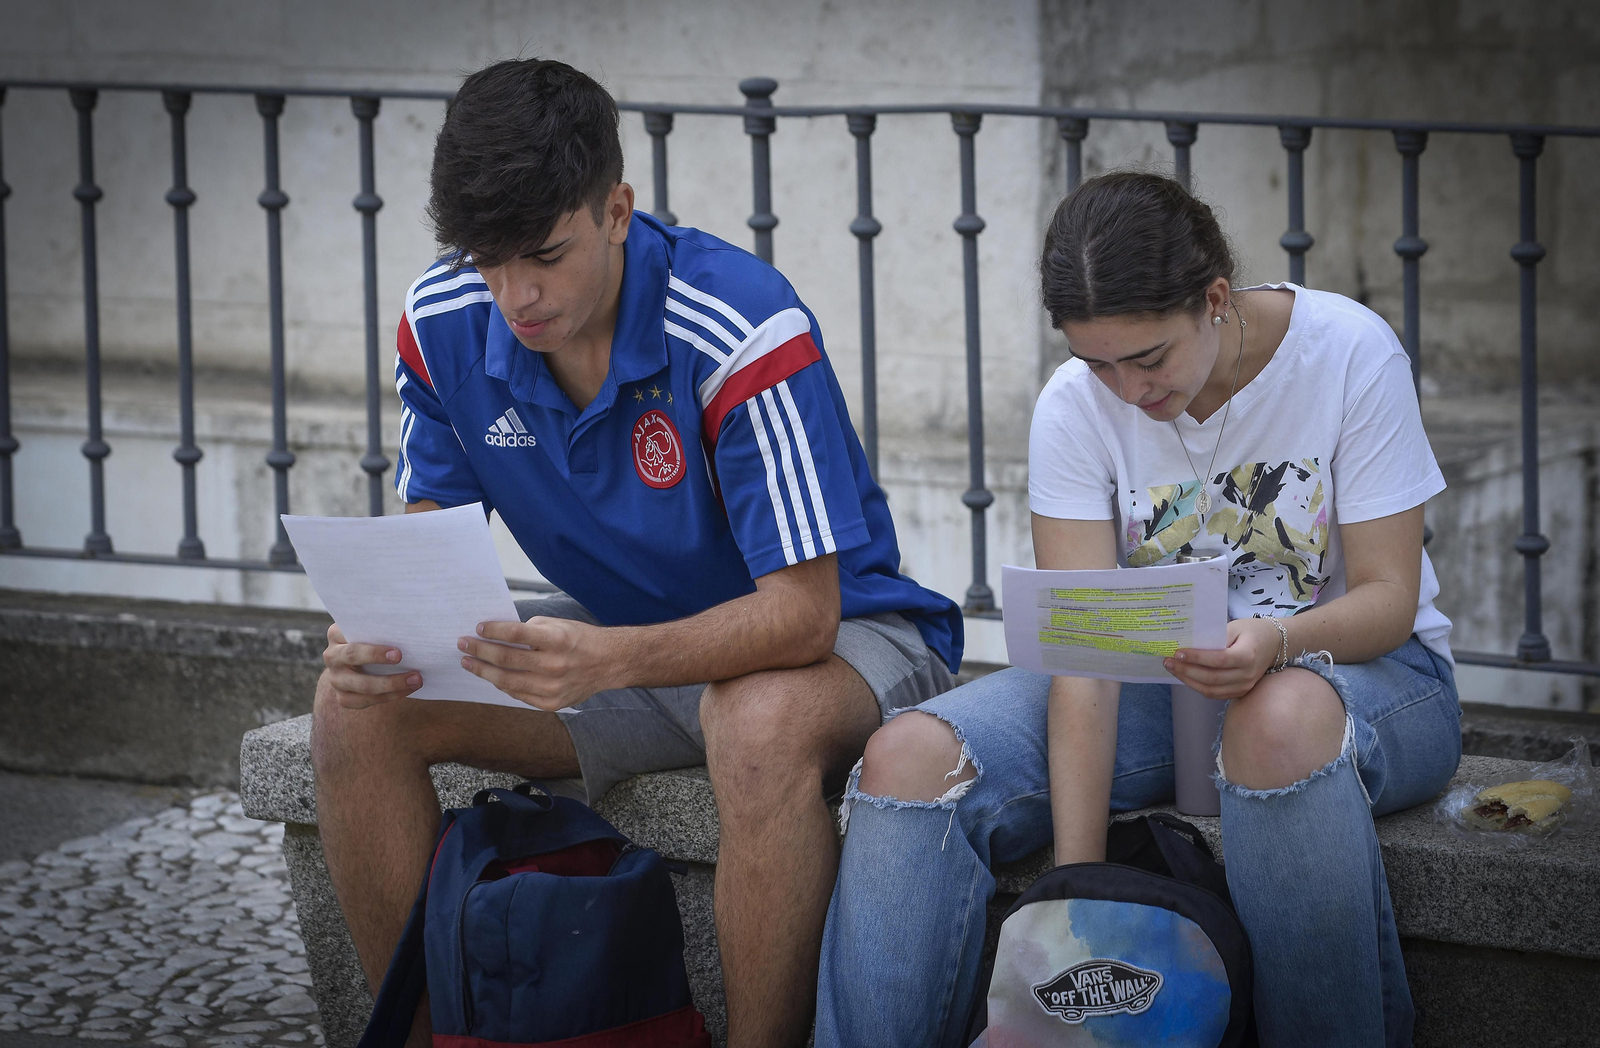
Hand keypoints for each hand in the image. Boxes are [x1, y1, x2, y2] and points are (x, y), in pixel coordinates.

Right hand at [321, 624, 422, 708]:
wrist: (358, 665)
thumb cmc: (373, 641)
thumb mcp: (372, 630)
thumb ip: (381, 628)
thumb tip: (408, 628)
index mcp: (336, 634)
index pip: (352, 635)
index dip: (373, 646)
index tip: (398, 652)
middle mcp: (332, 656)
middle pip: (353, 656)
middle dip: (379, 659)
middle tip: (404, 661)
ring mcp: (335, 679)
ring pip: (362, 685)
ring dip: (392, 684)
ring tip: (416, 680)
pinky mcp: (343, 697)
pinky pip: (365, 700)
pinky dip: (389, 696)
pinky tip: (406, 690)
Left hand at [457, 617, 616, 711]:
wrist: (609, 663)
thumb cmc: (580, 639)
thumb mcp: (558, 625)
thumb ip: (530, 630)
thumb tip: (499, 634)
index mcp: (557, 640)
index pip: (516, 634)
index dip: (493, 630)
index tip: (477, 628)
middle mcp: (555, 665)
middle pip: (506, 659)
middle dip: (479, 651)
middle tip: (462, 645)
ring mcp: (552, 687)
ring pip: (507, 681)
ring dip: (483, 671)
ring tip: (468, 663)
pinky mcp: (551, 703)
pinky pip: (518, 694)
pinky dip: (502, 684)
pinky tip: (491, 676)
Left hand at [1163, 617, 1278, 699]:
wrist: (1274, 643)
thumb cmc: (1252, 631)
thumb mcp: (1235, 626)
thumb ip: (1215, 636)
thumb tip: (1188, 644)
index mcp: (1247, 656)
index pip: (1218, 660)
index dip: (1196, 658)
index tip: (1177, 652)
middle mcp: (1247, 674)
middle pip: (1211, 678)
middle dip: (1186, 670)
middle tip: (1167, 661)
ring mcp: (1244, 686)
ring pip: (1211, 690)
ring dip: (1188, 680)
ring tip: (1172, 668)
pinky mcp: (1240, 691)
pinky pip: (1215, 693)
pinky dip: (1197, 686)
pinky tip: (1185, 675)